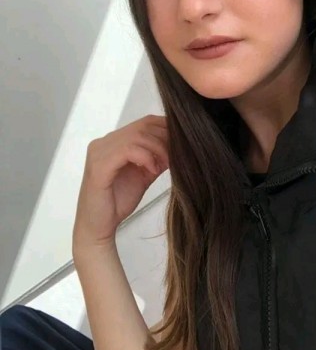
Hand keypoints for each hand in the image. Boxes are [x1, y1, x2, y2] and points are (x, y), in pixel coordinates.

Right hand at [73, 115, 168, 251]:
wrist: (98, 228)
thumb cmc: (117, 202)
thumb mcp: (145, 174)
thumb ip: (158, 158)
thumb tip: (179, 145)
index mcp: (114, 141)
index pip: (145, 122)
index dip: (167, 128)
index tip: (183, 141)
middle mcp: (104, 142)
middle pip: (143, 126)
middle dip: (165, 138)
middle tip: (178, 153)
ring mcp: (99, 152)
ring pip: (137, 136)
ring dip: (158, 148)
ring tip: (166, 164)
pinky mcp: (99, 165)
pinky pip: (127, 150)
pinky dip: (145, 157)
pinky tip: (152, 169)